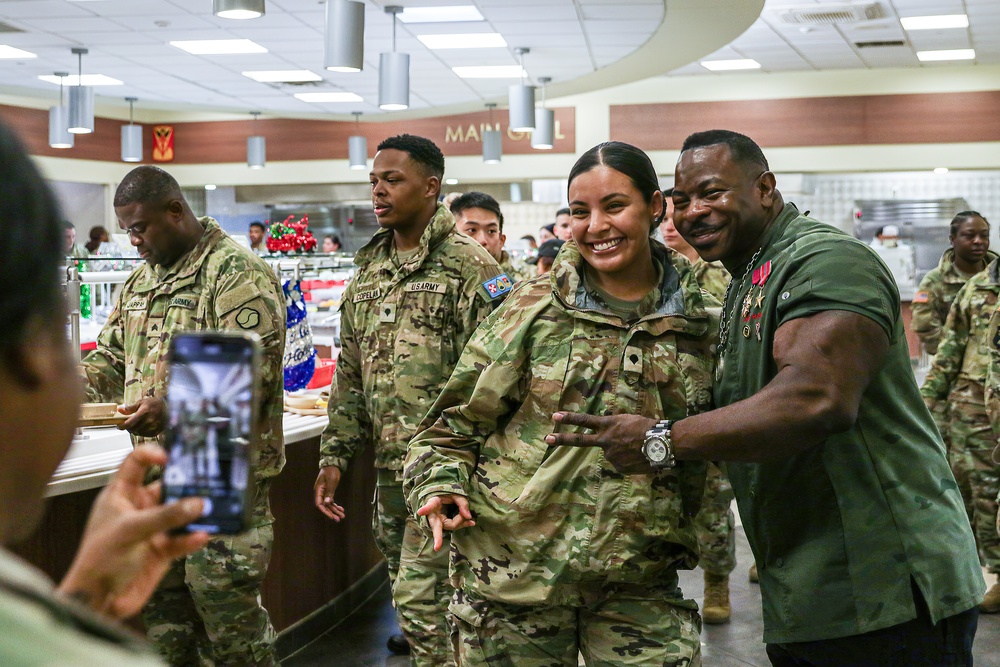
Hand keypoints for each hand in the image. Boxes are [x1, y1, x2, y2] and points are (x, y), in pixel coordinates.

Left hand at [57, 445, 209, 618]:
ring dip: (195, 512)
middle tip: (210, 479)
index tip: (172, 457)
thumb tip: (199, 503)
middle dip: (187, 484)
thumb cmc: (101, 559)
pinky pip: (183, 539)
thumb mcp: (131, 531)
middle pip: (167, 487)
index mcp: (121, 496)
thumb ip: (165, 516)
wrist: (100, 601)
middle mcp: (139, 508)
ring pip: (180, 513)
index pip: (135, 464)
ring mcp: (153, 529)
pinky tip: (203, 536)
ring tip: (213, 507)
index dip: (152, 455)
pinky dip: (193, 537)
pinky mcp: (163, 550)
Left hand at [119, 397, 165, 436]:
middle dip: (128, 428)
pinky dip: (142, 432)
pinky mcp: (157, 431)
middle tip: (128, 425)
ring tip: (136, 426)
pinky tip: (143, 428)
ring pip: (138, 433)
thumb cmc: (154, 404)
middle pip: (133, 430)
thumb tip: (119, 410)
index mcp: (143, 412)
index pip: (129, 424)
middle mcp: (148, 421)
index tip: (119, 426)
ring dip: (135, 431)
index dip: (122, 426)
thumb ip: (130, 408)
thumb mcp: (141, 402)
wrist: (169, 407)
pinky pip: (146, 435)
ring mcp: (153, 427)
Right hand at [314, 466, 345, 520]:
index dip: (325, 511)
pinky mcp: (329, 492)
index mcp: (318, 491)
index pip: (319, 504)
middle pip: (325, 506)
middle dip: (331, 513)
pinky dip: (336, 505)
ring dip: (335, 511)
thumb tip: (327, 503)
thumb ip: (329, 492)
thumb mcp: (331, 482)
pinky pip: (331, 501)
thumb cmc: (331, 472)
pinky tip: (341, 509)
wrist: (333, 464)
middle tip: (339, 519)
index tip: (332, 516)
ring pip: (329, 505)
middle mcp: (320, 493)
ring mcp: (324, 493)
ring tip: (342, 516)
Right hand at [416, 494, 474, 551]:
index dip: (425, 509)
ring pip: (450, 526)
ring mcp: (438, 522)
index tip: (420, 512)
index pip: (429, 506)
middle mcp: (434, 515)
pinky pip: (454, 527)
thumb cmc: (446, 496)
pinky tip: (472, 523)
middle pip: (436, 527)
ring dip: (461, 522)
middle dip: (438, 537)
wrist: (442, 499)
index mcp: (433, 503)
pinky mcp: (444, 526)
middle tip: (437, 547)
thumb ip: (462, 503)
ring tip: (469, 517)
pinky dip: (463, 525)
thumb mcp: (455, 494)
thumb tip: (469, 517)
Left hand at [545, 412, 657, 473]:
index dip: (569, 418)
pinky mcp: (618, 468)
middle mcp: (605, 440)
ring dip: (620, 452)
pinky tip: (638, 457)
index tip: (554, 416)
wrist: (663, 444)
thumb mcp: (628, 420)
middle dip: (561, 439)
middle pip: (580, 440)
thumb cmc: (649, 428)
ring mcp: (610, 455)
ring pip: (611, 453)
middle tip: (547, 439)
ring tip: (637, 448)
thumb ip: (615, 427)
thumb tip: (610, 435)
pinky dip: (627, 461)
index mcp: (609, 425)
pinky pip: (620, 464)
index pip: (585, 420)